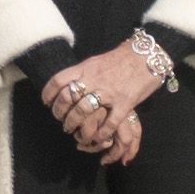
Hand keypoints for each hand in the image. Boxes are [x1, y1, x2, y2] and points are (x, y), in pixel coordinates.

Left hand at [35, 33, 167, 165]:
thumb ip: (84, 72)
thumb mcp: (98, 61)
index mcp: (86, 68)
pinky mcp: (125, 102)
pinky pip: (110, 122)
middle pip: (68, 98)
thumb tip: (69, 83)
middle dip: (60, 113)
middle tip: (61, 121)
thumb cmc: (123, 57)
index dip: (49, 93)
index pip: (59, 80)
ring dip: (75, 124)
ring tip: (73, 131)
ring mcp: (109, 92)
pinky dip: (101, 133)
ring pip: (83, 111)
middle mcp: (94, 79)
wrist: (148, 55)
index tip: (46, 102)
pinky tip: (97, 138)